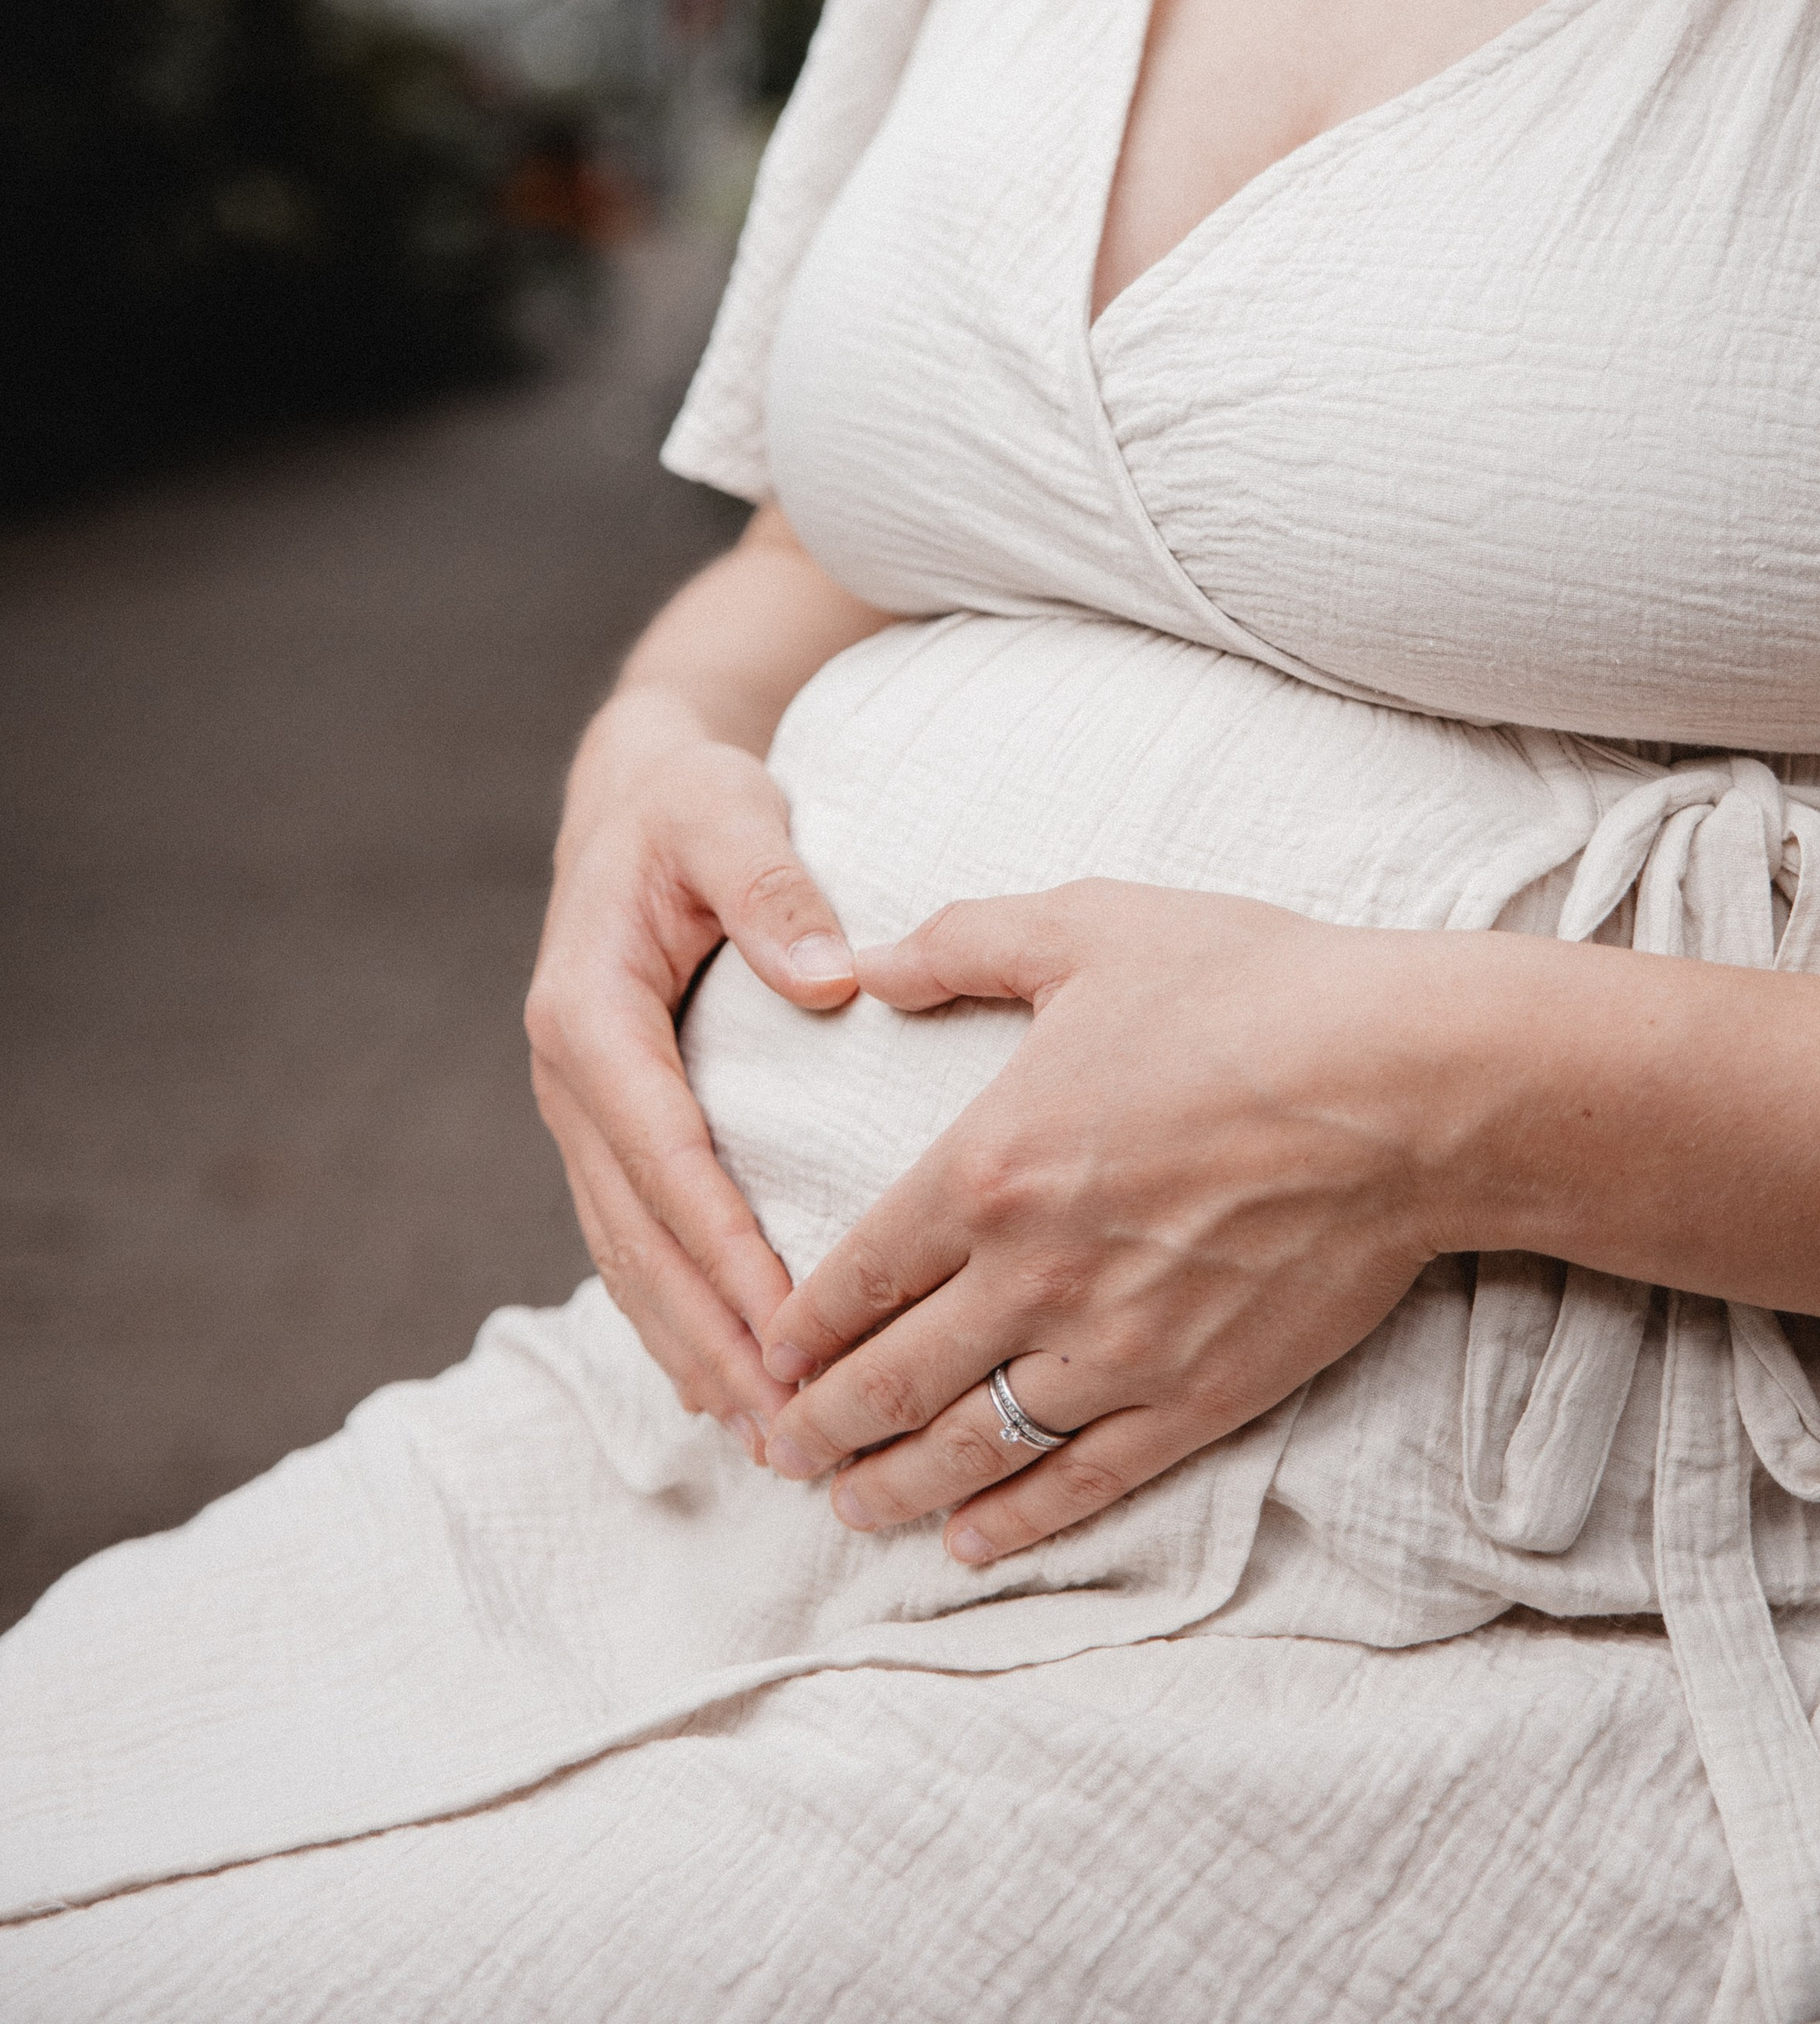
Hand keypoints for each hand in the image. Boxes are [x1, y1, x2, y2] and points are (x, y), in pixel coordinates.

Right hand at [525, 682, 861, 1445]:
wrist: (630, 797)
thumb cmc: (690, 804)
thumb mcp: (730, 812)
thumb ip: (774, 885)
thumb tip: (832, 976)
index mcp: (588, 1014)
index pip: (666, 1157)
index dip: (726, 1252)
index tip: (793, 1329)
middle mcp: (569, 1080)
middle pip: (640, 1238)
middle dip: (713, 1339)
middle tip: (792, 1430)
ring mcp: (579, 1115)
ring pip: (629, 1261)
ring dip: (693, 1351)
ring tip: (768, 1439)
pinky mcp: (605, 1131)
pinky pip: (634, 1244)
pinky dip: (675, 1319)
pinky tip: (724, 1386)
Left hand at [757, 881, 1450, 1560]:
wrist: (1405, 1084)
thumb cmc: (1252, 989)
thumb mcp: (1090, 927)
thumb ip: (960, 944)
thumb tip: (864, 959)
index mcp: (988, 1167)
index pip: (856, 1278)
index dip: (795, 1331)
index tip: (761, 1356)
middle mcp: (1034, 1277)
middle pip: (891, 1383)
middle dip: (818, 1429)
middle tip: (775, 1454)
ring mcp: (1118, 1350)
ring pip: (973, 1448)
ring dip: (893, 1488)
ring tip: (849, 1510)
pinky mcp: (1199, 1395)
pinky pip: (1085, 1482)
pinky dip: (1016, 1520)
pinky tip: (970, 1539)